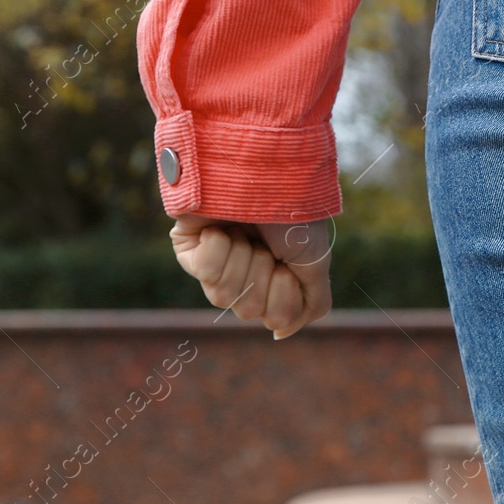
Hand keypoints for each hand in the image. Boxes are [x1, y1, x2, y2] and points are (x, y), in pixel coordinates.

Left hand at [169, 214, 333, 338]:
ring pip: (223, 296)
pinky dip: (218, 249)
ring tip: (243, 232)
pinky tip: (221, 227)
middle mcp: (245, 268)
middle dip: (262, 274)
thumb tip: (280, 333)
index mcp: (276, 273)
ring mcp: (216, 258)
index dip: (285, 293)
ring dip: (242, 260)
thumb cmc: (294, 211)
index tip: (290, 260)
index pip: (276, 316)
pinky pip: (204, 272)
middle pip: (249, 310)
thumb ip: (311, 301)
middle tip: (266, 243)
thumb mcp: (315, 260)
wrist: (267, 170)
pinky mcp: (189, 247)